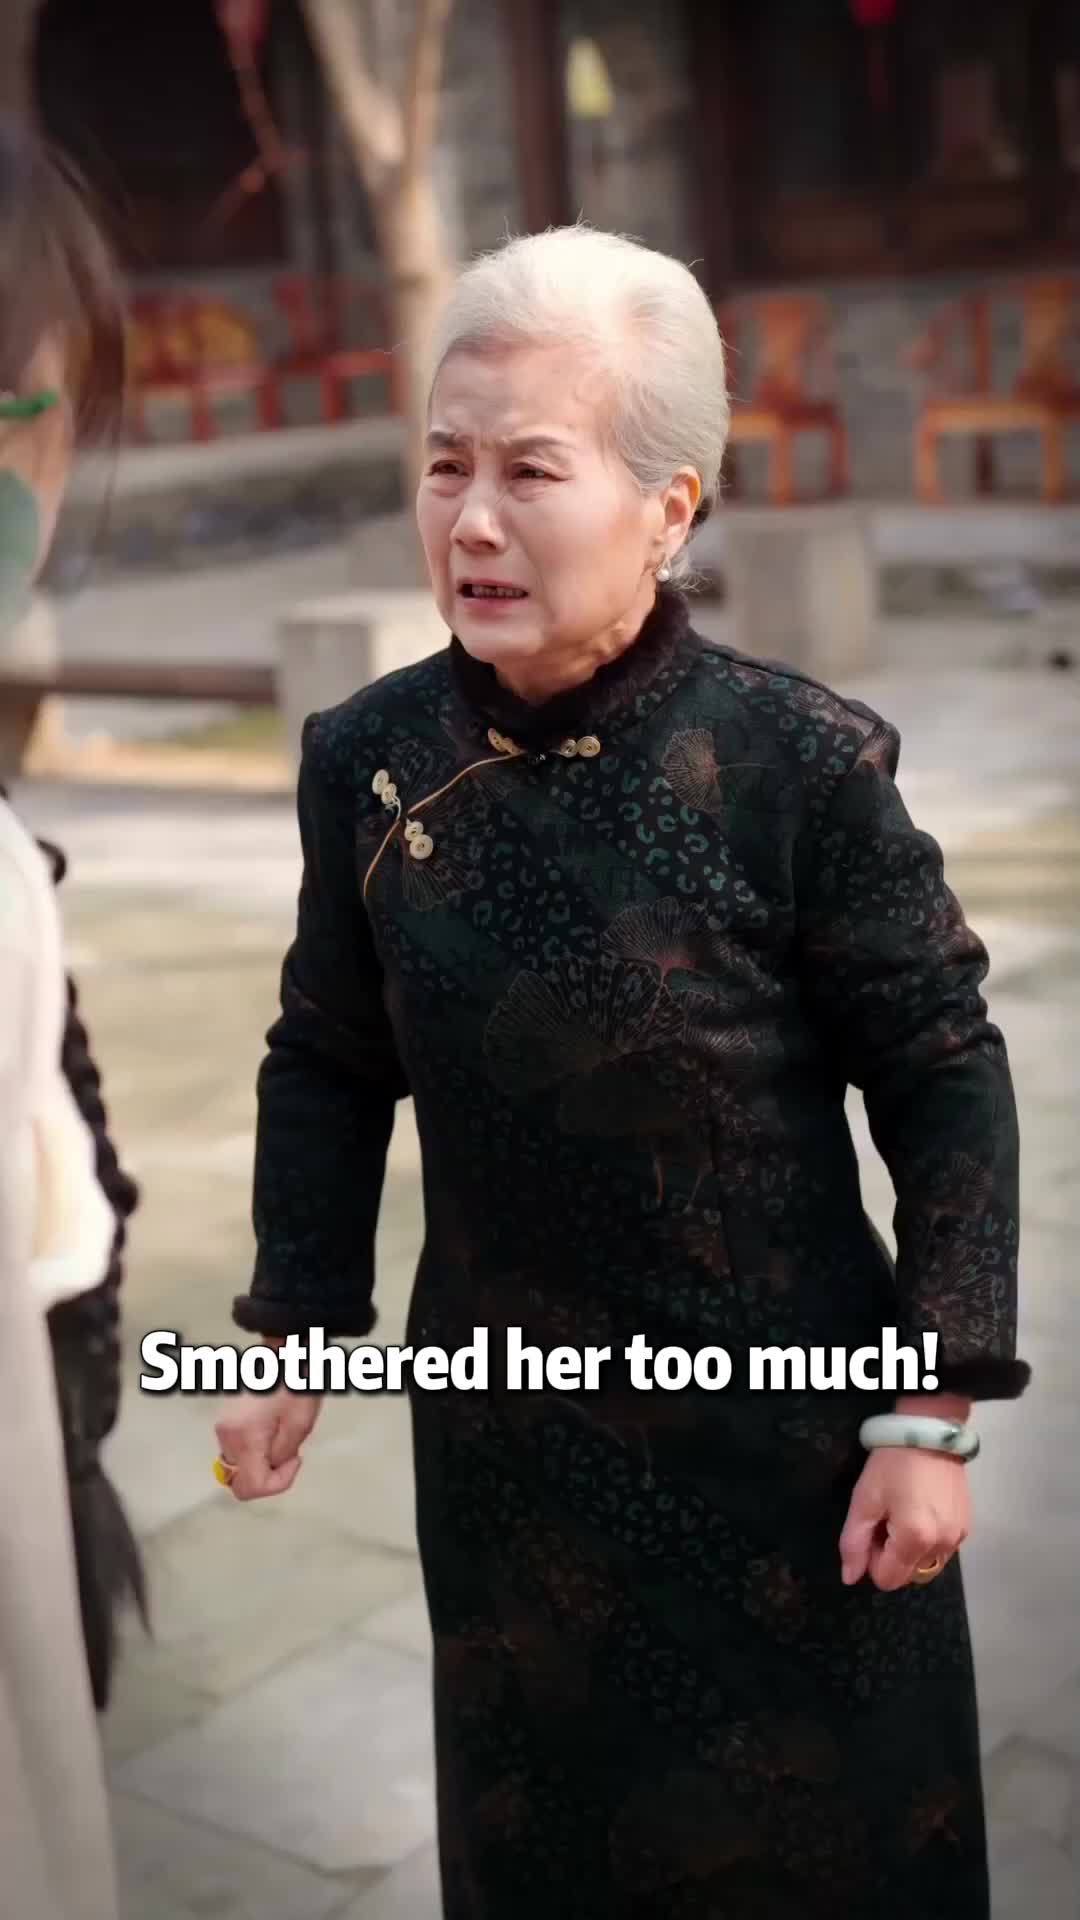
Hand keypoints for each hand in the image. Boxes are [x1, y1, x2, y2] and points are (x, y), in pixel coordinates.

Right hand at [215, 1380, 322, 1501]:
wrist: (284, 1348)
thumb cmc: (295, 1381)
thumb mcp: (300, 1424)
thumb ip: (283, 1456)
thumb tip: (272, 1468)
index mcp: (243, 1437)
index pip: (251, 1487)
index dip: (278, 1483)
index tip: (295, 1460)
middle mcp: (225, 1434)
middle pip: (240, 1480)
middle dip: (268, 1474)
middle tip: (289, 1452)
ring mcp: (223, 1425)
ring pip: (238, 1465)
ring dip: (261, 1461)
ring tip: (282, 1435)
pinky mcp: (226, 1418)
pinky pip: (238, 1448)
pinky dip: (254, 1449)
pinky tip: (272, 1428)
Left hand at [838, 1447, 971, 1591]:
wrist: (929, 1432)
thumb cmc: (892, 1464)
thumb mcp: (864, 1499)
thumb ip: (854, 1542)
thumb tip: (850, 1577)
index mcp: (915, 1540)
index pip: (888, 1579)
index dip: (872, 1559)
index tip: (873, 1529)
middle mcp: (942, 1546)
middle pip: (908, 1575)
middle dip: (892, 1556)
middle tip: (887, 1520)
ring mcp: (958, 1538)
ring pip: (925, 1564)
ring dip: (910, 1550)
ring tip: (904, 1514)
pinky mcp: (966, 1527)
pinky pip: (941, 1550)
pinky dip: (927, 1540)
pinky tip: (921, 1510)